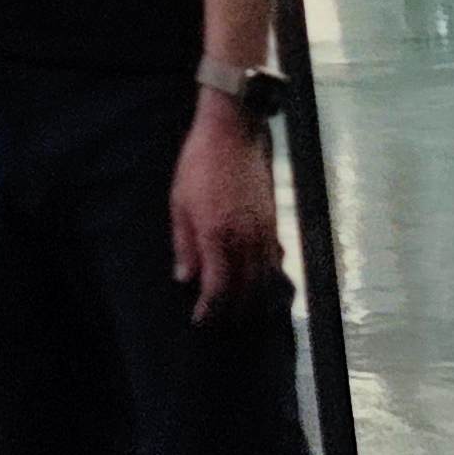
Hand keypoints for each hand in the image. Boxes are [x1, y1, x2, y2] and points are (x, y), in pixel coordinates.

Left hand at [173, 92, 283, 320]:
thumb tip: (185, 279)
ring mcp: (264, 231)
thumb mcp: (179, 203)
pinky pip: (274, 259)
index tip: (200, 321)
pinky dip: (268, 276)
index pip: (218, 289)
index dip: (209, 310)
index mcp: (217, 235)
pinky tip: (260, 282)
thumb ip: (184, 244)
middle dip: (233, 311)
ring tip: (241, 311)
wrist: (233, 132)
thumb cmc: (199, 164)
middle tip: (220, 322)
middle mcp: (245, 239)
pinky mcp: (274, 220)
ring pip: (264, 279)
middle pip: (245, 290)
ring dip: (253, 299)